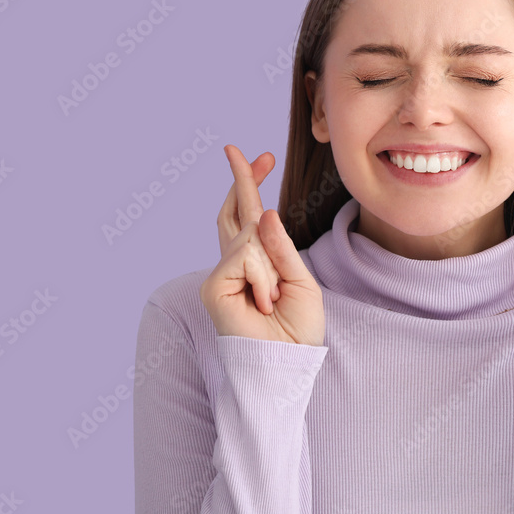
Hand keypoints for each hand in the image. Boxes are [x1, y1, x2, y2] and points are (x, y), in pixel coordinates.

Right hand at [200, 144, 324, 346]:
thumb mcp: (301, 281)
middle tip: (235, 149)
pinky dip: (262, 278)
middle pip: (233, 211)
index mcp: (258, 263)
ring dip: (271, 268)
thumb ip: (281, 247)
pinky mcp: (212, 286)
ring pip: (249, 238)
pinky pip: (244, 257)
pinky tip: (263, 301)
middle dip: (240, 179)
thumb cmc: (297, 330)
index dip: (252, 185)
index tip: (260, 158)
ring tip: (273, 300)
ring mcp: (221, 274)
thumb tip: (262, 210)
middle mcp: (235, 265)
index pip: (250, 217)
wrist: (287, 364)